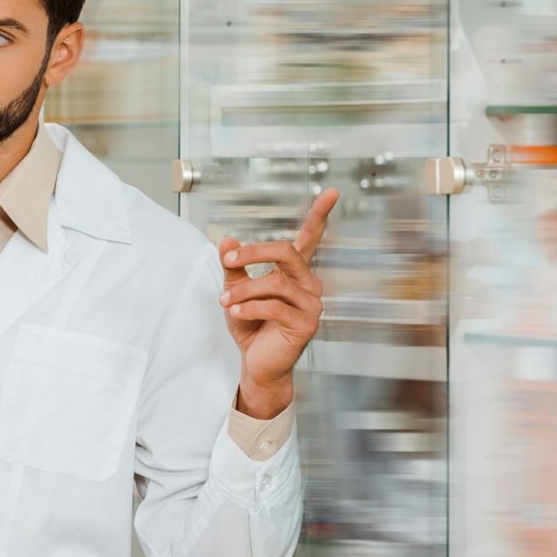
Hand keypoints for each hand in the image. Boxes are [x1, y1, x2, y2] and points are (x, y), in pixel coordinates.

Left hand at [217, 188, 338, 418]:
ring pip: (276, 282)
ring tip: (225, 300)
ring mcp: (311, 305)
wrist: (258, 364)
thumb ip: (234, 267)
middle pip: (286, 252)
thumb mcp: (236, 291)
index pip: (310, 239)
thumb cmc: (252, 327)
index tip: (332, 192)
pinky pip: (274, 306)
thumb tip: (228, 239)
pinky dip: (249, 307)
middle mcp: (309, 285)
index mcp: (295, 273)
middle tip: (228, 260)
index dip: (320, 215)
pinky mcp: (305, 324)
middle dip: (253, 253)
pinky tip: (235, 311)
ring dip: (244, 289)